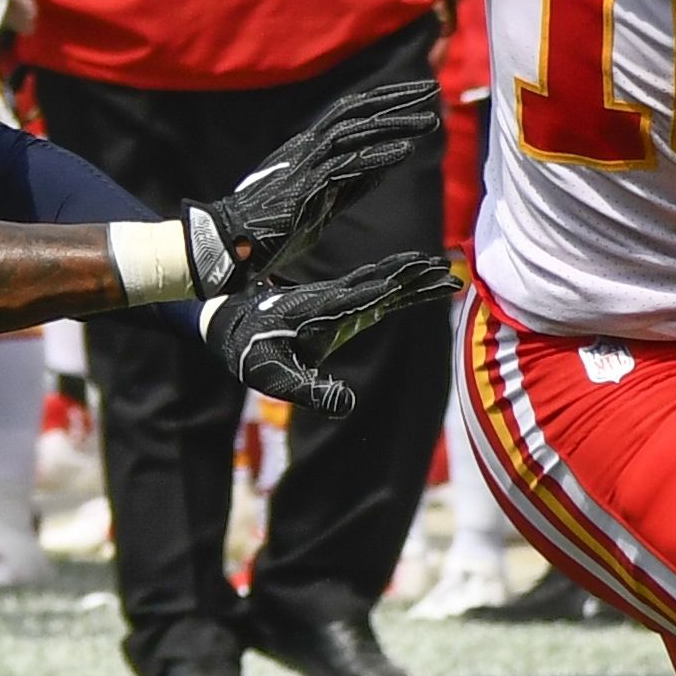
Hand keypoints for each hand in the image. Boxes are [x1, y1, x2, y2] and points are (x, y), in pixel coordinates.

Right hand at [186, 72, 443, 289]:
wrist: (232, 243)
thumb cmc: (274, 227)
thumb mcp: (324, 200)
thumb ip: (355, 181)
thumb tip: (388, 162)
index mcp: (310, 147)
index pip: (353, 114)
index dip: (385, 101)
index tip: (418, 96)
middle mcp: (307, 146)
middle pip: (357, 112)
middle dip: (395, 100)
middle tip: (431, 90)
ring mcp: (305, 164)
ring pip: (355, 132)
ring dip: (394, 125)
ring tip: (428, 120)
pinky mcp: (306, 186)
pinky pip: (348, 165)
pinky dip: (378, 156)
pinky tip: (406, 151)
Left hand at [202, 248, 456, 414]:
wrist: (225, 323)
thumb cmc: (249, 352)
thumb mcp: (273, 376)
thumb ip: (308, 390)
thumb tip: (345, 405)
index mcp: (325, 312)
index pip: (372, 295)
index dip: (403, 286)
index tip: (430, 275)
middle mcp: (332, 299)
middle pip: (382, 282)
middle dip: (415, 277)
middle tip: (450, 270)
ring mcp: (331, 299)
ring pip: (377, 282)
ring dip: (407, 276)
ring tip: (438, 270)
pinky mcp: (329, 303)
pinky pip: (367, 290)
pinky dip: (390, 284)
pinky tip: (402, 285)